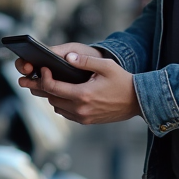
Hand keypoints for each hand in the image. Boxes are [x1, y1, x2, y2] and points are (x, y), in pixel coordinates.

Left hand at [15, 43, 140, 124]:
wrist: (137, 101)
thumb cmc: (122, 81)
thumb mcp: (106, 66)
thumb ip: (85, 61)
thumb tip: (67, 56)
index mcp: (83, 95)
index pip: (53, 87)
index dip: (44, 77)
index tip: (43, 68)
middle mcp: (80, 109)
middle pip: (51, 98)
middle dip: (45, 86)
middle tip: (41, 74)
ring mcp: (83, 117)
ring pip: (57, 107)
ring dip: (53, 96)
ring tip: (54, 83)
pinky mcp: (86, 121)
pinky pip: (66, 113)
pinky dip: (62, 104)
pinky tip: (66, 93)